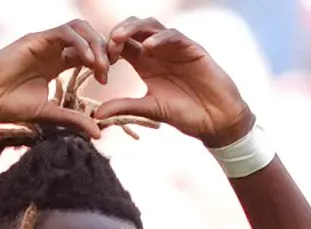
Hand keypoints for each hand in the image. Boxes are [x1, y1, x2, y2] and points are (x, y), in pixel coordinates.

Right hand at [0, 20, 109, 137]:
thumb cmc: (8, 107)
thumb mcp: (48, 114)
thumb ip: (73, 119)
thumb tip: (99, 134)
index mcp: (56, 64)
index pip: (87, 53)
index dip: (101, 62)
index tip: (106, 81)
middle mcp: (52, 50)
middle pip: (88, 37)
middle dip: (102, 51)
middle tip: (106, 73)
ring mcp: (44, 42)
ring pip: (79, 29)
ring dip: (94, 44)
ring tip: (99, 66)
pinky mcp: (36, 39)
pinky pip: (65, 32)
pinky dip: (80, 43)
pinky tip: (86, 60)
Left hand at [94, 17, 253, 146]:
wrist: (216, 120)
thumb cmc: (185, 114)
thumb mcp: (149, 109)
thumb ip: (124, 107)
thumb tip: (95, 115)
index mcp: (144, 63)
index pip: (120, 46)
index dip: (105, 49)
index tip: (95, 63)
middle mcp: (157, 51)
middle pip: (132, 29)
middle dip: (115, 33)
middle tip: (104, 47)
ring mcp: (174, 48)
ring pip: (150, 25)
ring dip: (132, 29)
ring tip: (118, 40)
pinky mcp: (192, 49)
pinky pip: (173, 36)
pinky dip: (159, 38)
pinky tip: (148, 48)